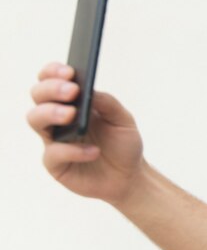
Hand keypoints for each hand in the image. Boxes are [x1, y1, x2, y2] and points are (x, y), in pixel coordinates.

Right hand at [27, 62, 144, 203]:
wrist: (129, 177)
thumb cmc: (123, 145)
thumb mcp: (123, 120)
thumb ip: (108, 103)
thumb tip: (89, 89)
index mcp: (72, 102)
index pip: (52, 79)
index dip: (54, 72)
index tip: (69, 72)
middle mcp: (57, 118)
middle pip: (38, 95)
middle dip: (51, 89)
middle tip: (72, 92)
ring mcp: (53, 140)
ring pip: (35, 119)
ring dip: (51, 113)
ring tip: (72, 115)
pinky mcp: (55, 164)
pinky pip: (54, 153)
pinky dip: (73, 150)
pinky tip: (93, 152)